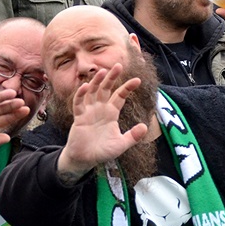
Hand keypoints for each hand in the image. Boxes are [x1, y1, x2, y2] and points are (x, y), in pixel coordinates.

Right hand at [57, 64, 147, 179]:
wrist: (85, 160)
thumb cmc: (102, 152)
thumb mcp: (121, 144)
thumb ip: (132, 136)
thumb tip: (145, 126)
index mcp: (111, 113)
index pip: (120, 96)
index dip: (127, 88)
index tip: (137, 80)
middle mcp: (100, 109)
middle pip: (106, 89)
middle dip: (112, 77)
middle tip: (118, 65)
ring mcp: (89, 112)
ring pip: (92, 92)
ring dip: (96, 82)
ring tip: (102, 72)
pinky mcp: (79, 117)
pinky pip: (79, 103)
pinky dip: (81, 94)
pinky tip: (85, 87)